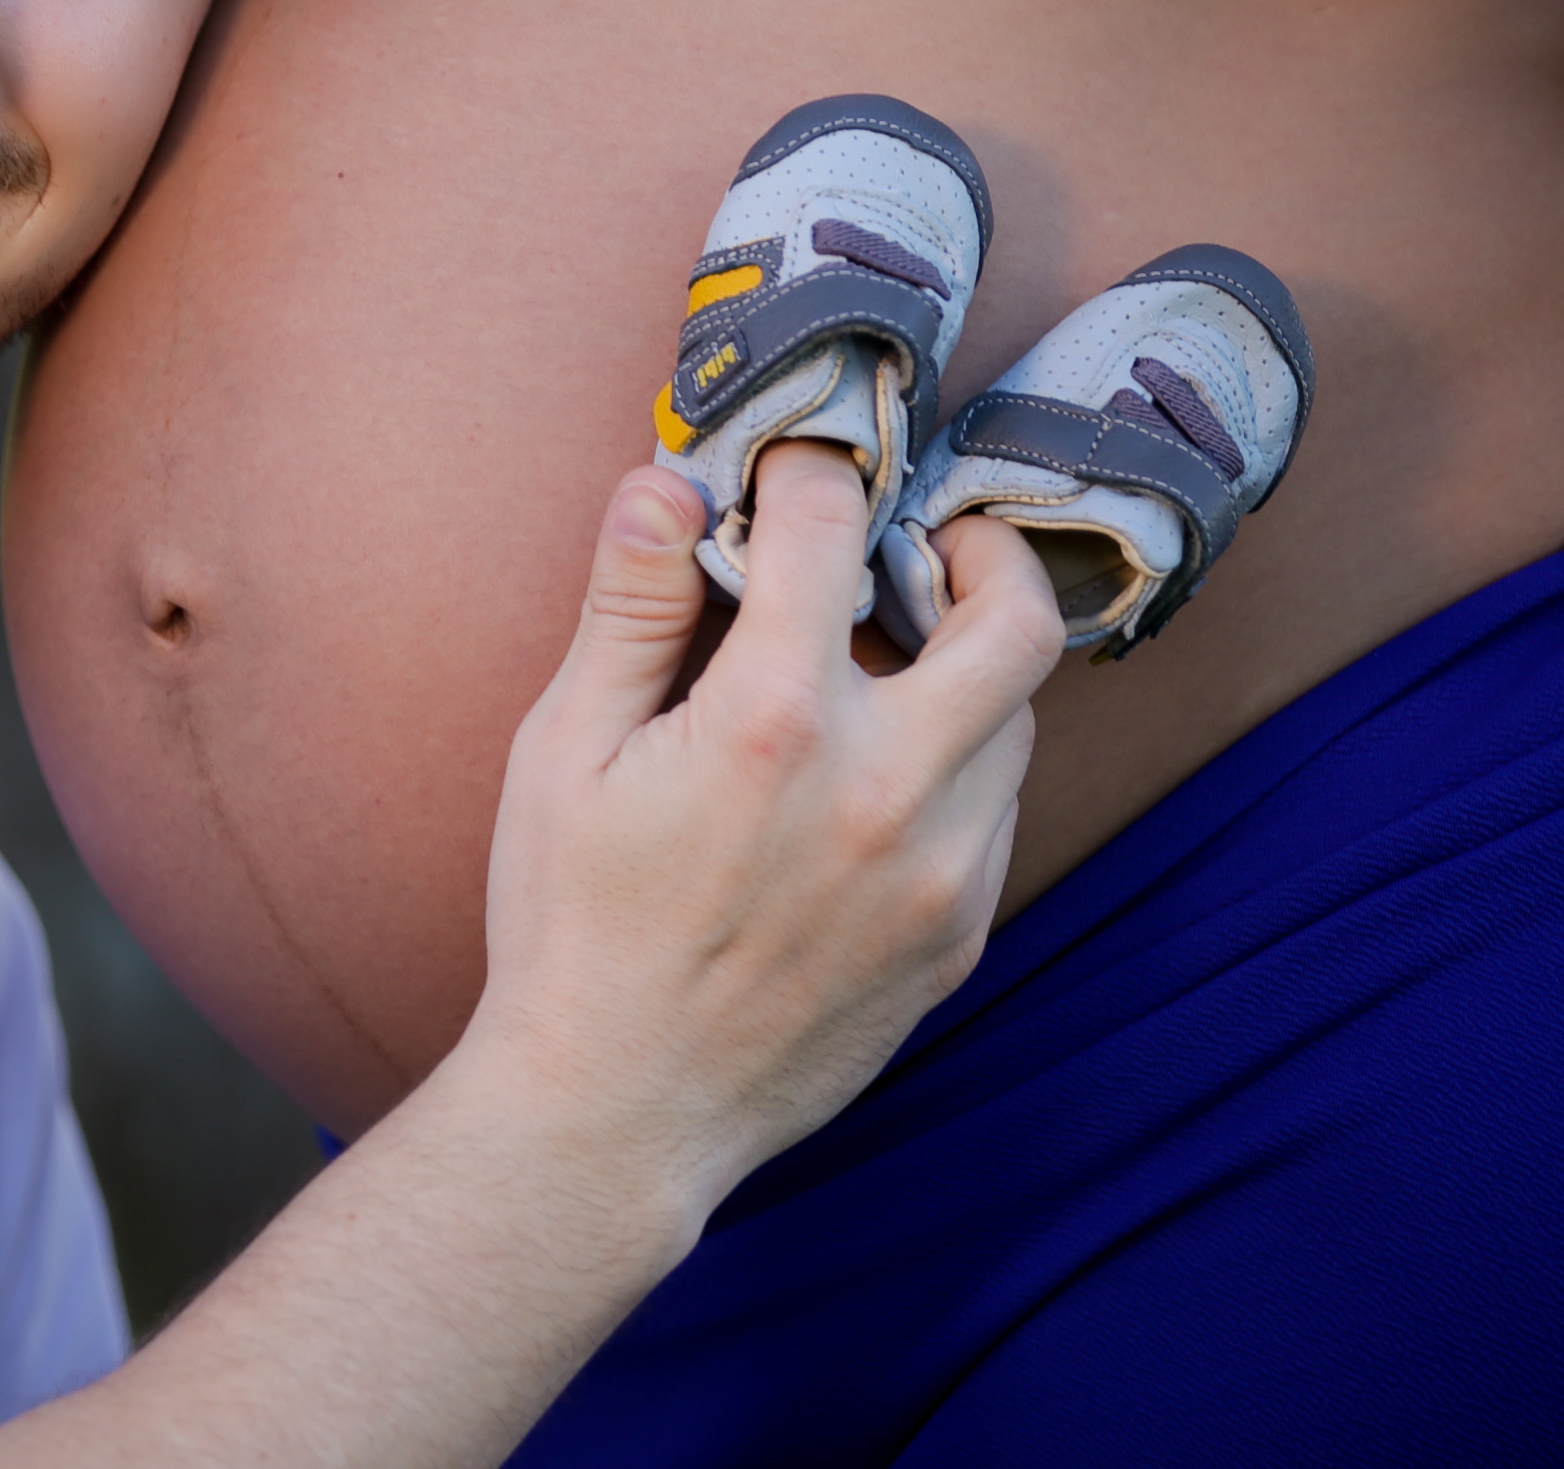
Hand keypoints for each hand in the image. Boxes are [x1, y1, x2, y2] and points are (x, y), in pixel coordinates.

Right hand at [458, 441, 1064, 1242]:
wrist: (617, 1111)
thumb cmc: (567, 925)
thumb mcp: (561, 752)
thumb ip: (625, 609)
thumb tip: (663, 483)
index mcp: (770, 721)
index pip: (831, 529)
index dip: (809, 473)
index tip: (795, 464)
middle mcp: (884, 786)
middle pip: (1015, 621)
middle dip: (982, 551)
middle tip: (929, 539)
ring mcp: (940, 871)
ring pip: (1016, 722)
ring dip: (966, 668)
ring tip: (887, 660)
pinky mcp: (959, 936)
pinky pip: (995, 814)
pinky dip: (956, 766)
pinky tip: (874, 775)